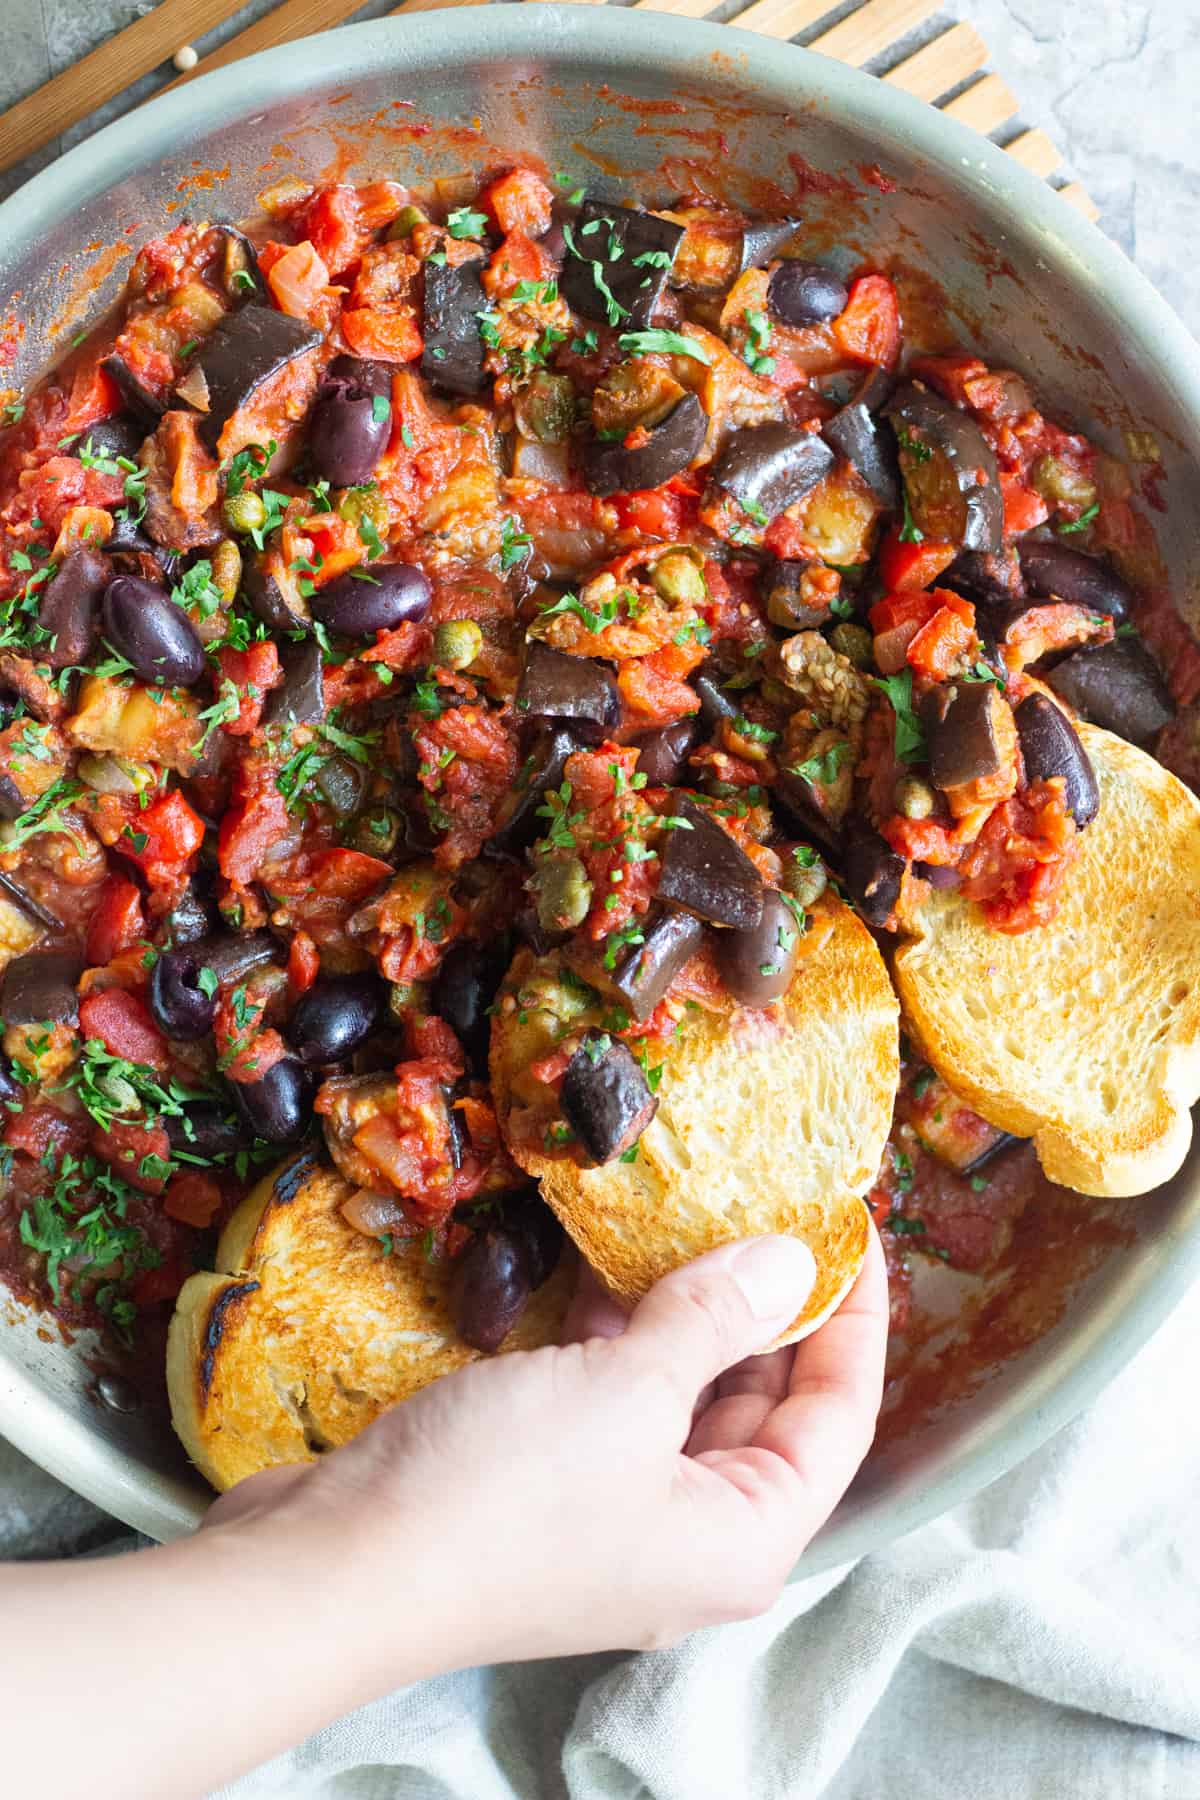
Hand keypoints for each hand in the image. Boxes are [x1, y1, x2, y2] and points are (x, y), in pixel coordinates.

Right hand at [210, 1228, 887, 1666]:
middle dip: (765, 1306)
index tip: (847, 1226)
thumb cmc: (502, 1494)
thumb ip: (715, 1319)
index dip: (852, 1316)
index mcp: (746, 1538)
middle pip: (765, 1406)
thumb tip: (791, 1262)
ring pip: (684, 1400)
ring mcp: (619, 1518)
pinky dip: (620, 1342)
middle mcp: (694, 1538)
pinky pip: (615, 1404)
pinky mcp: (552, 1493)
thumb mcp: (628, 1391)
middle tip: (764, 1205)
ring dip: (686, 1316)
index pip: (839, 1415)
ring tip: (690, 1219)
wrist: (337, 1568)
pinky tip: (605, 1273)